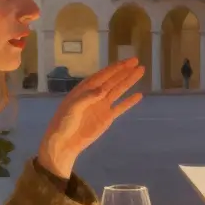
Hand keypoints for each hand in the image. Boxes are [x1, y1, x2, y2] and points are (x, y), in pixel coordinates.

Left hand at [38, 58, 143, 177]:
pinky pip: (121, 107)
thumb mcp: (72, 108)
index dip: (115, 68)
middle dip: (125, 70)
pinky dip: (129, 102)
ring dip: (129, 81)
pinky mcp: (107, 117)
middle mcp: (96, 94)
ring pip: (119, 90)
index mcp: (85, 89)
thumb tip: (103, 89)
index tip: (127, 62)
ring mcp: (102, 105)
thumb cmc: (64, 123)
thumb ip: (87, 97)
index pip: (103, 75)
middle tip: (137, 61)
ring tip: (141, 72)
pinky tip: (138, 95)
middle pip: (113, 79)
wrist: (64, 142)